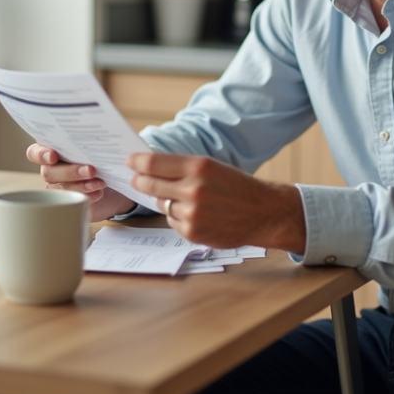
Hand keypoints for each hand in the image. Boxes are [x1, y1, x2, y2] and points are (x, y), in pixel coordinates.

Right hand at [25, 143, 136, 221]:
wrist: (115, 178)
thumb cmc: (102, 156)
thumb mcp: (99, 145)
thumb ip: (93, 139)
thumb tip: (101, 131)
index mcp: (53, 149)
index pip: (34, 153)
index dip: (40, 154)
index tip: (53, 156)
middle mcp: (52, 169)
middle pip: (48, 173)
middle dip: (70, 171)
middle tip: (91, 170)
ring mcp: (59, 186)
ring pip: (62, 188)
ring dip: (81, 185)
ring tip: (100, 182)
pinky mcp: (70, 201)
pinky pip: (72, 201)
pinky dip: (87, 196)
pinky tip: (98, 193)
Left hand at [127, 152, 305, 252]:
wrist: (263, 213)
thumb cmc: (237, 187)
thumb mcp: (212, 167)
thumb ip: (182, 167)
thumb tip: (149, 167)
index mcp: (199, 167)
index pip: (154, 163)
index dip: (137, 162)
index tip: (130, 161)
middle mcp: (193, 189)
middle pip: (150, 184)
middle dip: (139, 181)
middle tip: (135, 179)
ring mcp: (192, 213)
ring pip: (161, 204)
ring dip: (166, 201)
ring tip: (186, 199)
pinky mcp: (192, 232)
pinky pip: (172, 221)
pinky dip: (178, 217)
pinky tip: (196, 214)